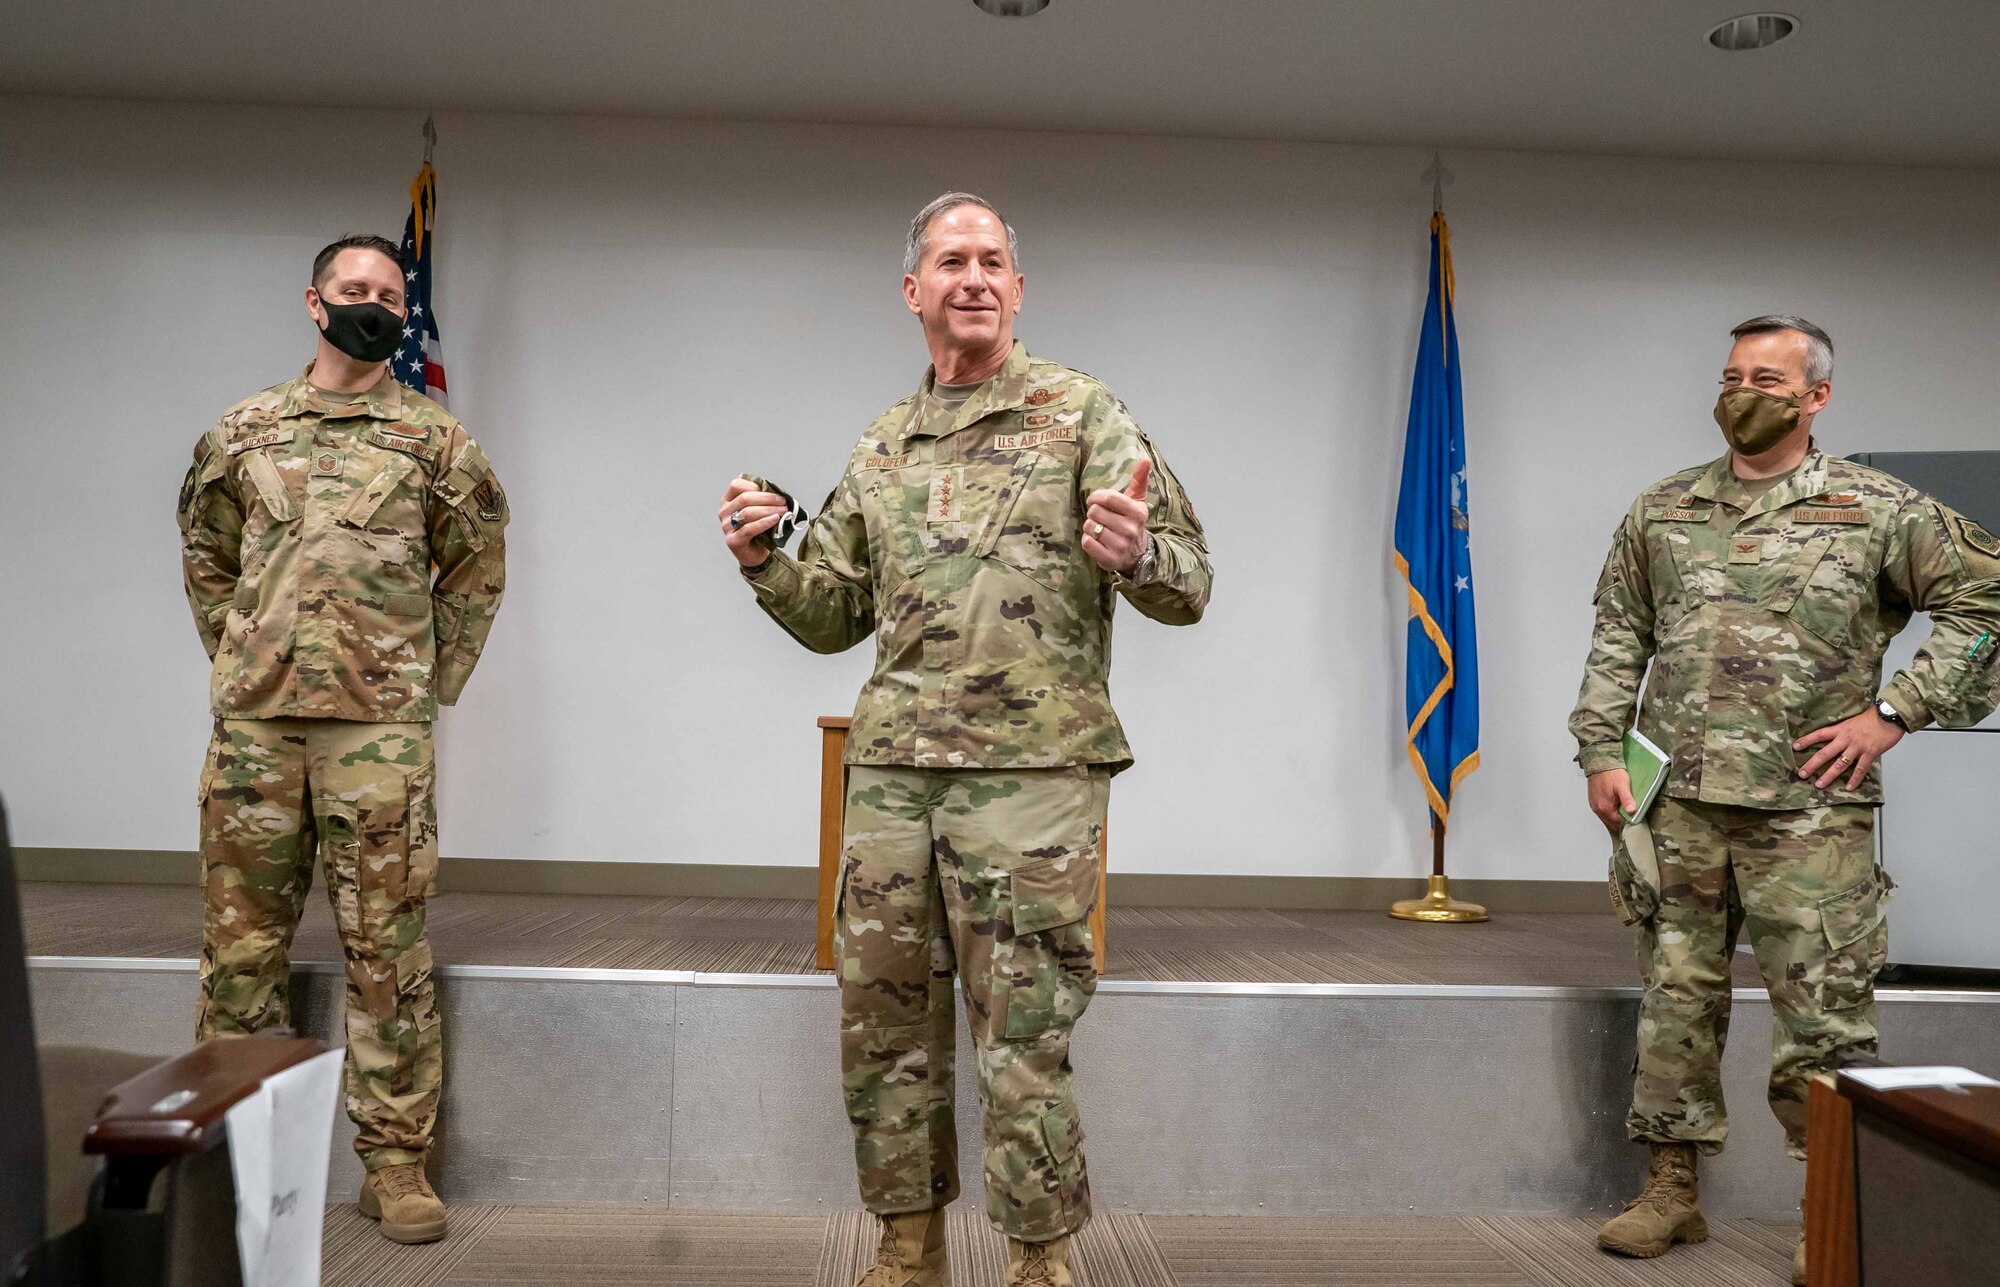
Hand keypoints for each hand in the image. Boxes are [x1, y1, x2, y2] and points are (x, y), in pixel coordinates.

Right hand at [717, 477, 789, 568]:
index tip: (772, 490)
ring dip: (769, 510)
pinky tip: (775, 519)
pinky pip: (749, 529)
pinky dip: (764, 522)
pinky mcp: (733, 540)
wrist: (756, 553)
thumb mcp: (760, 509)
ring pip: (747, 512)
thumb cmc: (759, 529)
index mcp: (728, 500)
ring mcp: (727, 527)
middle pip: (744, 498)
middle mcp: (724, 512)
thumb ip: (764, 499)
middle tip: (783, 501)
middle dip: (767, 498)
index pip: (737, 485)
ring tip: (783, 511)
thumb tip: (778, 492)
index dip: (755, 486)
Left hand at [1082, 459, 1151, 574]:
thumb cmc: (1131, 521)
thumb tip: (1145, 459)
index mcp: (1138, 512)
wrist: (1137, 554)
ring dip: (1091, 527)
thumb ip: (1139, 479)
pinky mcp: (1110, 559)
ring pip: (1089, 527)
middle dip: (1094, 513)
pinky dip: (1088, 541)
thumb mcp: (1137, 500)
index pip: (1107, 497)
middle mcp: (1130, 529)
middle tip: (1102, 518)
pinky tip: (1098, 541)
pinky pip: (1087, 543)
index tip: (1095, 500)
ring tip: (1101, 530)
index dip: (1096, 497)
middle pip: (1094, 511)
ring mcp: (1121, 546)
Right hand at [1586, 769, 1636, 835]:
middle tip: (1630, 815)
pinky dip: (1609, 811)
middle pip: (1611, 822)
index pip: (1618, 824)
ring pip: (1607, 817)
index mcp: (1605, 808)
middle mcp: (1598, 809)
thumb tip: (1631, 811)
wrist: (1600, 762)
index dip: (1627, 822)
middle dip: (1621, 821)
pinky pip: (1602, 811)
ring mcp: (1594, 805)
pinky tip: (1615, 805)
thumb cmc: (1611, 772)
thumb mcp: (1623, 785)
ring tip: (1623, 810)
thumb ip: (1627, 799)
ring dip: (1615, 816)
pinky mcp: (1593, 800)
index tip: (1635, 819)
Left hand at [1794, 709, 1903, 790]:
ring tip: (1819, 785)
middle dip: (1812, 764)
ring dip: (1829, 775)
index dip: (1806, 740)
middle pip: (1825, 753)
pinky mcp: (1870, 753)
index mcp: (1840, 729)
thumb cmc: (1872, 718)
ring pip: (1840, 764)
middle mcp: (1846, 739)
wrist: (1890, 716)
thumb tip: (1832, 739)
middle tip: (1801, 774)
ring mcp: (1857, 747)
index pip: (1819, 734)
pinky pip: (1860, 769)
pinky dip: (1854, 779)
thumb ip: (1842, 731)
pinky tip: (1848, 787)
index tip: (1794, 747)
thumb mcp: (1851, 721)